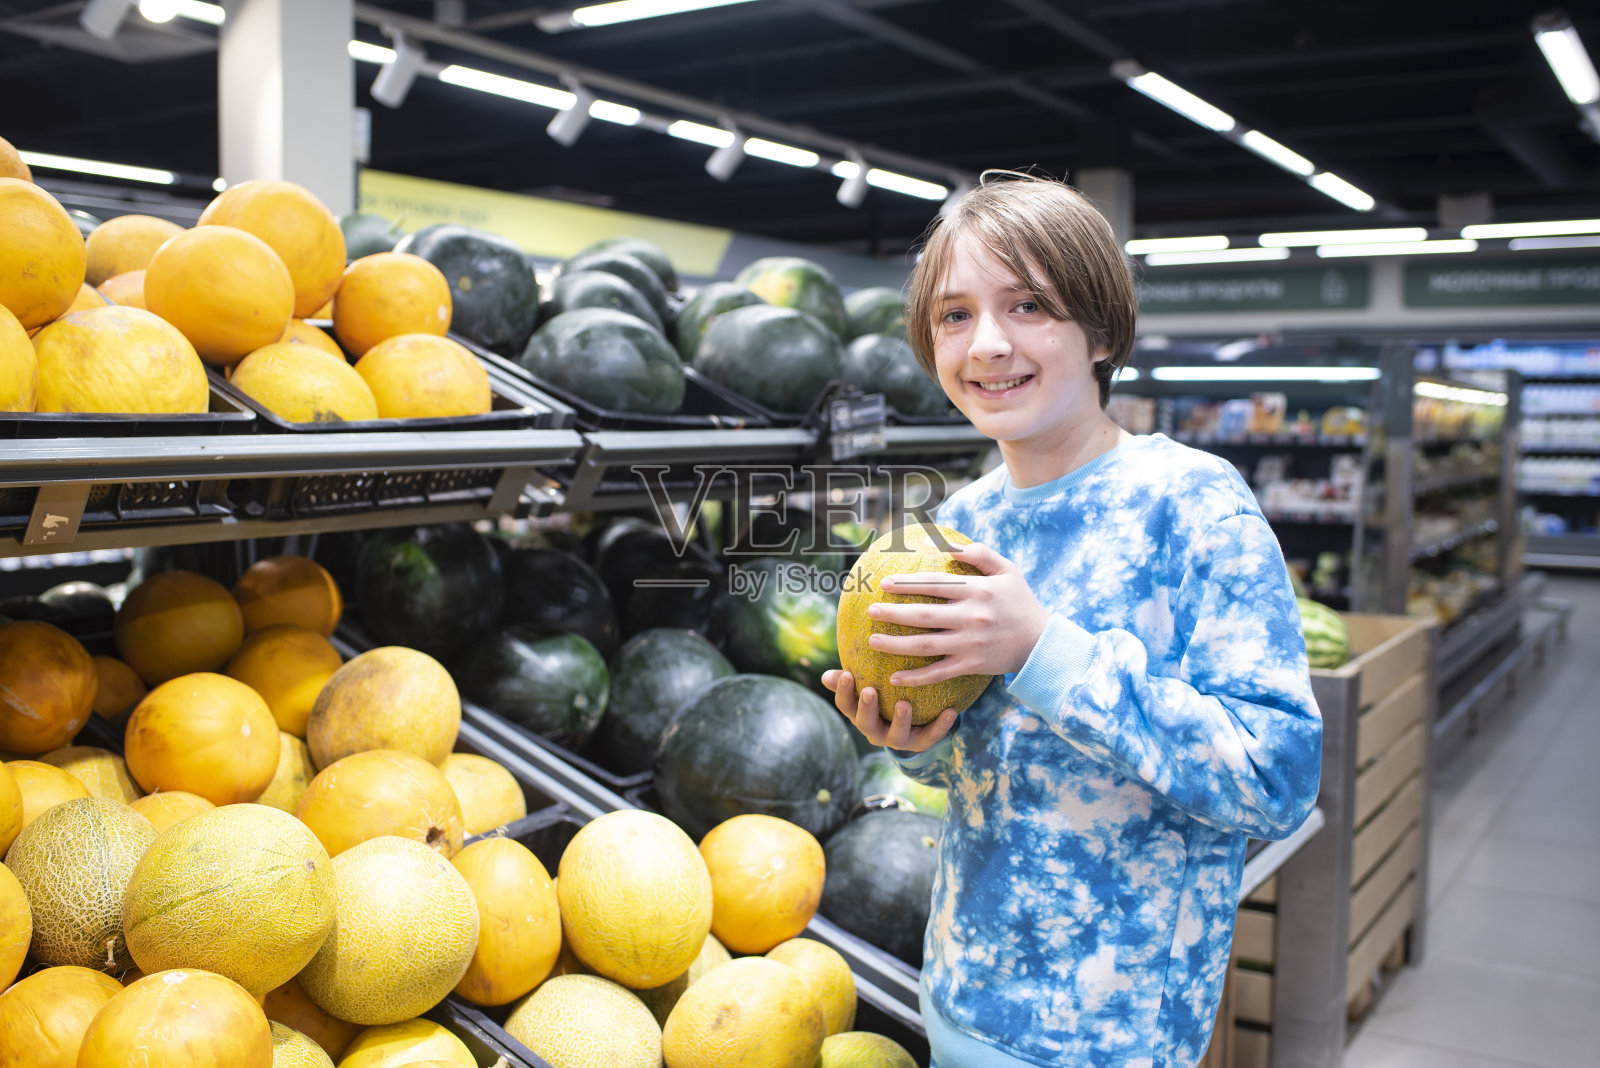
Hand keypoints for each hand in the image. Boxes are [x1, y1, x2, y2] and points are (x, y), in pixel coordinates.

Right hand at [820, 669, 957, 751]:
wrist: (916, 720)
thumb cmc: (886, 693)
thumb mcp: (870, 684)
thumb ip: (852, 678)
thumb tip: (826, 675)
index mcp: (860, 714)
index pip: (845, 705)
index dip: (844, 691)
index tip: (846, 673)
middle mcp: (876, 730)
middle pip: (866, 723)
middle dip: (867, 708)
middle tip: (869, 691)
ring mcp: (898, 739)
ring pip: (896, 736)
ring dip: (900, 721)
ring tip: (904, 704)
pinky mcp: (921, 743)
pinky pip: (931, 736)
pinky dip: (941, 725)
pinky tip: (951, 711)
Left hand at [867, 541, 1048, 685]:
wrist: (1041, 642)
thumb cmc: (1020, 602)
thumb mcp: (1008, 570)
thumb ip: (980, 554)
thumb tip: (948, 545)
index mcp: (976, 591)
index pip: (934, 584)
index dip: (907, 583)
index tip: (884, 583)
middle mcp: (971, 617)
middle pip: (924, 616)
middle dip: (894, 613)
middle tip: (871, 610)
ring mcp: (970, 643)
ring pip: (926, 646)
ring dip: (897, 645)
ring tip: (872, 640)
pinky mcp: (971, 665)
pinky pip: (939, 673)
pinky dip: (916, 677)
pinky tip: (894, 678)